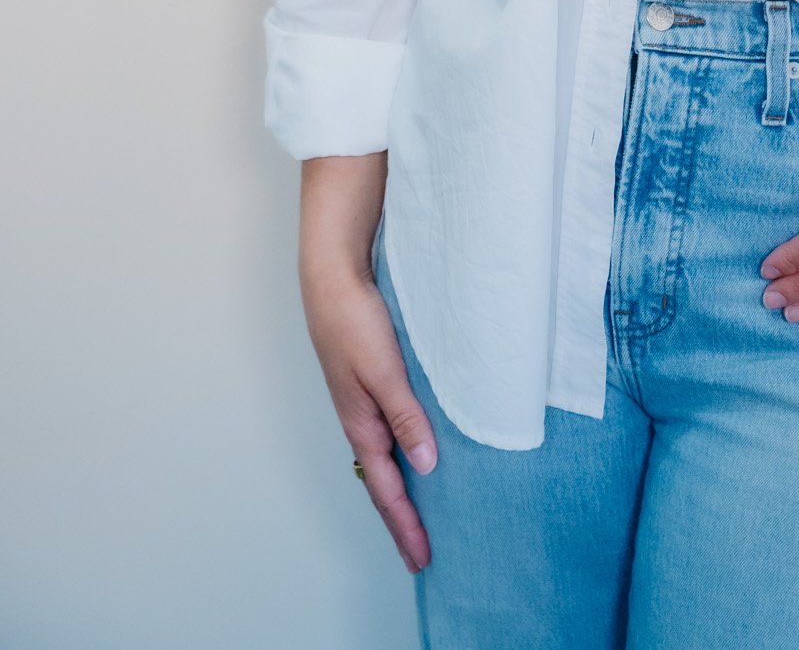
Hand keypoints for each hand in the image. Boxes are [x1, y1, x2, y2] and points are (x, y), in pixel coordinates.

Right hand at [301, 259, 439, 573]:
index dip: (406, 525)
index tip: (422, 558)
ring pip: (386, 458)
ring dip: (403, 489)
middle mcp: (362, 420)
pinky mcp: (370, 382)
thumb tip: (426, 465)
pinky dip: (403, 454)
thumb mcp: (384, 371)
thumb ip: (405, 416)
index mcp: (362, 424)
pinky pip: (389, 431)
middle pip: (384, 482)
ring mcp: (364, 402)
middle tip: (422, 552)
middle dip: (402, 519)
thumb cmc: (354, 321)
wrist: (333, 277)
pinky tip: (417, 450)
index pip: (387, 489)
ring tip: (421, 513)